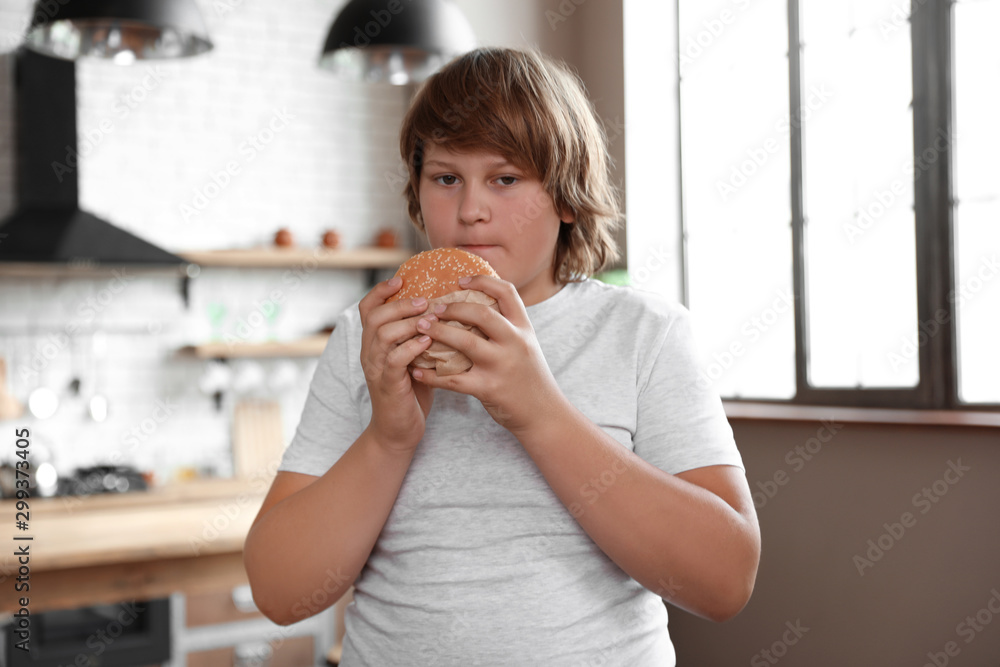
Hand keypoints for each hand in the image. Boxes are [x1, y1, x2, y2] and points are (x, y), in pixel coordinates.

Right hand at [358, 276, 436, 451]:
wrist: (399, 430)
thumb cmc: (411, 392)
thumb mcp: (414, 357)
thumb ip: (420, 335)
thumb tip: (446, 310)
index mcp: (374, 342)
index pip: (367, 308)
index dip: (381, 290)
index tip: (402, 279)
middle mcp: (369, 352)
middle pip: (374, 316)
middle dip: (400, 304)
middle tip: (425, 301)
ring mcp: (375, 368)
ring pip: (382, 335)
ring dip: (407, 323)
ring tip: (430, 319)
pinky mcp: (387, 385)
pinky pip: (394, 360)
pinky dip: (411, 348)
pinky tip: (429, 342)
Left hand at [409, 276, 563, 436]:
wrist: (543, 413)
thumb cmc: (529, 377)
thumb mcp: (526, 345)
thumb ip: (507, 327)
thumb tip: (476, 307)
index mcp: (524, 328)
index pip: (507, 292)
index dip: (483, 281)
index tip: (460, 280)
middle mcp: (515, 342)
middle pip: (481, 313)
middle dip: (453, 308)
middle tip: (433, 309)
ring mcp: (502, 365)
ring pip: (465, 342)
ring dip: (438, 332)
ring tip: (421, 328)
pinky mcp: (489, 388)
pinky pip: (454, 379)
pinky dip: (432, 375)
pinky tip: (418, 371)